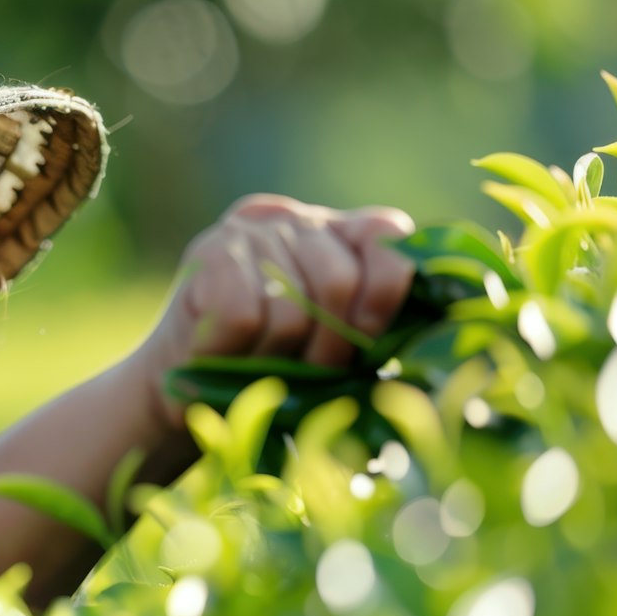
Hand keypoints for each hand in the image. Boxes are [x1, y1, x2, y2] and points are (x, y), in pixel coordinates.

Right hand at [138, 193, 415, 427]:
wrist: (176, 398)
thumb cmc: (265, 376)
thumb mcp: (328, 345)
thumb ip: (370, 322)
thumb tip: (441, 327)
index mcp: (332, 232)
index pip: (388, 234)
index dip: (387, 293)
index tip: (367, 343)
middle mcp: (290, 217)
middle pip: (340, 281)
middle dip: (329, 348)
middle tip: (300, 375)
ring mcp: (246, 230)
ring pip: (293, 307)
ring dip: (276, 357)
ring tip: (252, 366)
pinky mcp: (207, 252)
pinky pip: (247, 315)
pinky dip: (235, 352)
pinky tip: (216, 353)